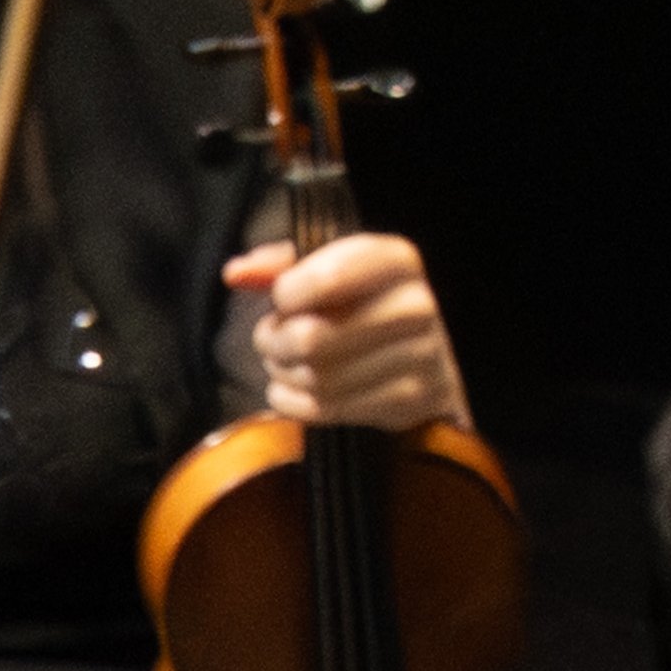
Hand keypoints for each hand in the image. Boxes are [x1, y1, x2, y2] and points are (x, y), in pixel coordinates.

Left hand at [227, 227, 467, 439]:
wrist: (435, 351)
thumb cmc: (368, 302)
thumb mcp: (336, 265)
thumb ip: (284, 263)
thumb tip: (235, 274)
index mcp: (397, 260)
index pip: (327, 279)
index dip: (286, 294)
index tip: (283, 300)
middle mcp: (415, 307)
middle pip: (311, 338)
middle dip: (274, 341)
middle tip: (271, 338)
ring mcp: (419, 359)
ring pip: (315, 379)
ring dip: (281, 373)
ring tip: (282, 362)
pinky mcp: (408, 403)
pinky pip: (326, 410)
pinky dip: (291, 401)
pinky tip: (292, 387)